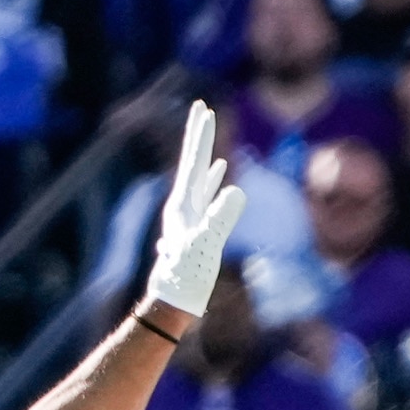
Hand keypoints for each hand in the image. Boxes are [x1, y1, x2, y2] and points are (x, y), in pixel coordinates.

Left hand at [142, 101, 250, 319]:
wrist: (173, 302)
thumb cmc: (187, 277)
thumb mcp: (206, 246)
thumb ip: (220, 218)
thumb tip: (236, 190)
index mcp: (182, 204)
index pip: (193, 162)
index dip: (201, 136)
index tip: (205, 110)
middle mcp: (182, 205)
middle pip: (192, 161)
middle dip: (198, 135)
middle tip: (201, 107)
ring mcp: (189, 215)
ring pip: (199, 176)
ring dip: (205, 154)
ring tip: (209, 135)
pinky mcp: (197, 227)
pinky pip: (207, 196)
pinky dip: (213, 182)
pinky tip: (220, 177)